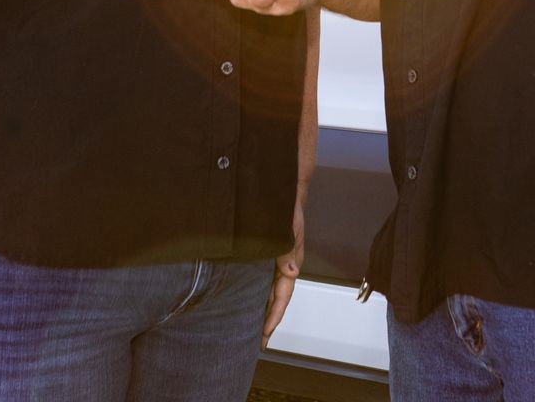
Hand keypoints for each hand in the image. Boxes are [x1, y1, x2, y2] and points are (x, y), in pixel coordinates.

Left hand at [262, 202, 303, 348]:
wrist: (282, 191)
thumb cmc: (289, 209)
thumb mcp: (291, 229)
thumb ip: (290, 250)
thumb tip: (290, 271)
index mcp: (289, 264)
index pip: (282, 296)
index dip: (274, 315)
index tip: (265, 333)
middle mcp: (282, 266)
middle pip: (274, 299)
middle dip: (267, 320)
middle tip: (257, 342)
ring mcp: (273, 263)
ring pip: (266, 291)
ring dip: (260, 309)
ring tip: (250, 329)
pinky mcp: (263, 256)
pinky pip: (259, 279)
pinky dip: (254, 293)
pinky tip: (243, 300)